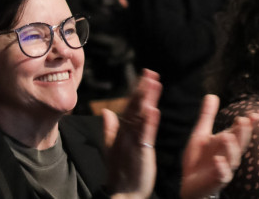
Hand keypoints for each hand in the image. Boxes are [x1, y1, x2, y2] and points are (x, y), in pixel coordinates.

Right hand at [104, 70, 160, 197]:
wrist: (123, 195)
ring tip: (153, 83)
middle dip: (142, 89)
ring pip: (139, 118)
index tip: (145, 74)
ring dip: (146, 100)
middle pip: (134, 108)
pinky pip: (144, 136)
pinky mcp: (140, 153)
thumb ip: (110, 129)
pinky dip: (148, 123)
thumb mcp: (113, 148)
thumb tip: (106, 111)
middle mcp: (125, 135)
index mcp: (121, 133)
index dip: (137, 90)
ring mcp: (132, 143)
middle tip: (150, 71)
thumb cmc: (121, 173)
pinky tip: (153, 110)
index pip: (129, 107)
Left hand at [181, 95, 257, 198]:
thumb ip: (207, 116)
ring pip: (233, 158)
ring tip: (227, 136)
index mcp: (227, 141)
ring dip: (231, 148)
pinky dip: (221, 167)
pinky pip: (222, 175)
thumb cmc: (199, 158)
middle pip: (241, 143)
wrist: (189, 183)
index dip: (250, 124)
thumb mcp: (201, 134)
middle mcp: (230, 154)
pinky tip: (218, 160)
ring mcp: (225, 168)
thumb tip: (212, 95)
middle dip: (243, 133)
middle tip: (244, 120)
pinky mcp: (216, 180)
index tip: (255, 115)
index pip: (241, 131)